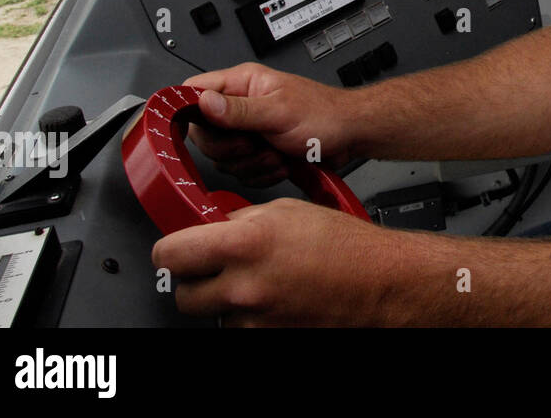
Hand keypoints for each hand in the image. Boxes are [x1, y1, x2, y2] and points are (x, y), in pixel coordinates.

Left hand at [153, 198, 401, 325]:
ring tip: (262, 282)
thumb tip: (213, 227)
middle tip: (218, 267)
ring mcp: (254, 321)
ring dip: (227, 300)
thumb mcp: (288, 211)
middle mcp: (243, 287)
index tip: (180, 248)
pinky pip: (240, 329)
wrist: (382, 283)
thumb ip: (241, 221)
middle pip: (182, 295)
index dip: (172, 250)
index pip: (168, 255)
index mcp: (244, 245)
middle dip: (196, 280)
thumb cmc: (347, 246)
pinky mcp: (267, 340)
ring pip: (213, 315)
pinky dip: (251, 317)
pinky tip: (275, 299)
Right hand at [183, 62, 355, 186]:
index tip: (186, 132)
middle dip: (229, 149)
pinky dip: (262, 173)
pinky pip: (242, 171)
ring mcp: (249, 130)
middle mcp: (241, 105)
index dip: (184, 112)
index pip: (192, 91)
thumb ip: (238, 110)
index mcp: (242, 83)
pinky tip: (280, 163)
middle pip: (204, 134)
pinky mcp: (258, 151)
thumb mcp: (278, 112)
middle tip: (253, 144)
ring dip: (251, 163)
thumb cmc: (325, 115)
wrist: (351, 136)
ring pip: (223, 158)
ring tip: (275, 152)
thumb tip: (202, 102)